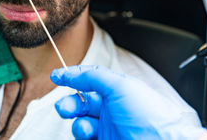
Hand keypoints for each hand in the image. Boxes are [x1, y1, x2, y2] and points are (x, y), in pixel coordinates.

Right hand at [50, 65, 206, 139]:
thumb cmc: (150, 116)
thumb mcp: (119, 86)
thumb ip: (91, 76)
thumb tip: (68, 72)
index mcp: (117, 91)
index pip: (89, 81)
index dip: (72, 77)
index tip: (56, 77)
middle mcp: (113, 110)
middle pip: (82, 104)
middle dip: (69, 104)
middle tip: (63, 107)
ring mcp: (109, 130)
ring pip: (81, 125)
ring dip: (77, 125)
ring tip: (84, 129)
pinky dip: (81, 137)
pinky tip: (87, 137)